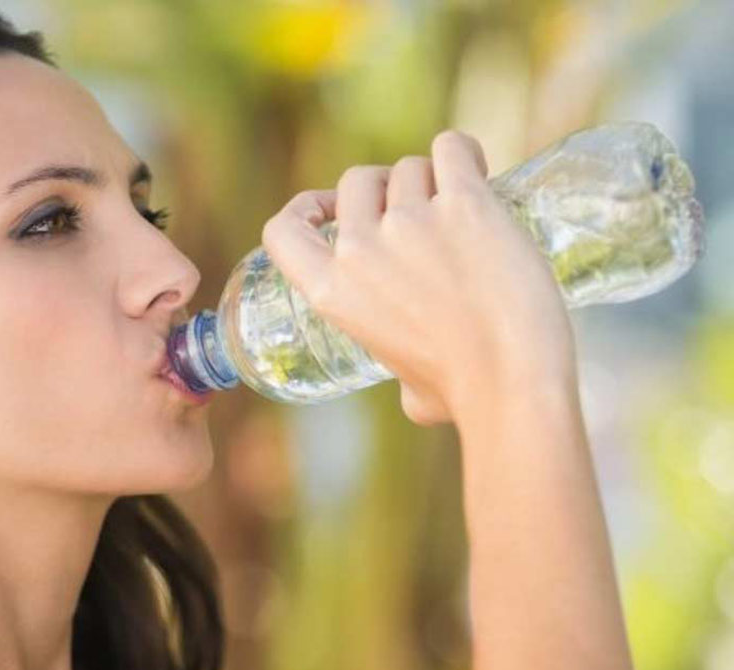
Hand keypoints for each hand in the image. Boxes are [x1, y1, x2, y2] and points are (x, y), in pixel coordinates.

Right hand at [260, 130, 578, 427]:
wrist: (511, 382)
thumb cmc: (463, 393)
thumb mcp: (403, 385)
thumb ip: (398, 373)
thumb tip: (414, 395)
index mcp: (332, 293)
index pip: (283, 231)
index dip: (304, 208)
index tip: (327, 208)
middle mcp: (361, 249)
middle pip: (357, 182)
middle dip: (386, 188)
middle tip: (420, 209)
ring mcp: (410, 222)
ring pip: (410, 167)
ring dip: (433, 178)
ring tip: (462, 207)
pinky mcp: (464, 204)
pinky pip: (452, 148)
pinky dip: (462, 152)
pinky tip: (477, 168)